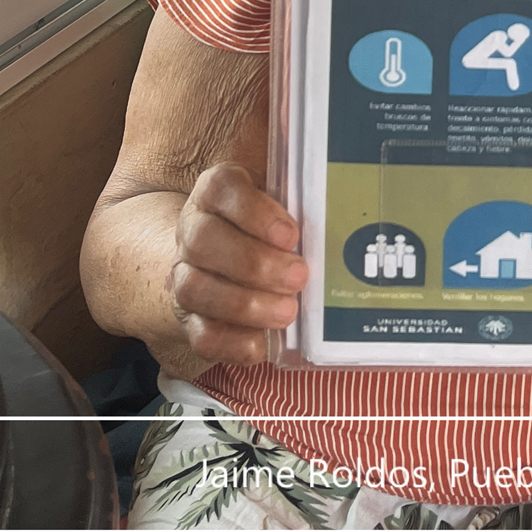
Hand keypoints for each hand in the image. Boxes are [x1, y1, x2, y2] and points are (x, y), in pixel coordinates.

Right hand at [168, 163, 307, 364]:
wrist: (223, 262)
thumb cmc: (267, 229)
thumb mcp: (282, 205)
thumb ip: (303, 205)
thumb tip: (347, 218)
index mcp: (215, 193)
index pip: (221, 188)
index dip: (254, 212)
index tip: (291, 235)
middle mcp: (192, 230)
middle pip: (204, 240)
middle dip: (255, 263)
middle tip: (299, 276)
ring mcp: (184, 275)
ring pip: (195, 289)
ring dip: (245, 304)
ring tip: (287, 312)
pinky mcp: (189, 319)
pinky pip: (200, 334)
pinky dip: (233, 342)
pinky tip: (265, 343)